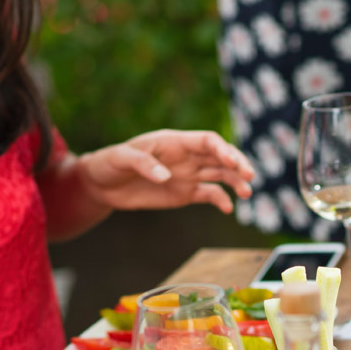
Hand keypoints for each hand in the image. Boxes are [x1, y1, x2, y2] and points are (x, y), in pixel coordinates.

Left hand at [79, 129, 255, 213]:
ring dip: (235, 181)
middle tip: (249, 176)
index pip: (207, 140)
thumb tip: (166, 176)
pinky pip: (209, 194)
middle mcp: (187, 156)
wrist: (102, 184)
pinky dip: (221, 200)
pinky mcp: (185, 193)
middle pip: (220, 156)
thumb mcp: (121, 158)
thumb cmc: (109, 163)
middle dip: (237, 164)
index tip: (231, 161)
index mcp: (174, 142)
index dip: (222, 149)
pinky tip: (227, 209)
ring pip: (220, 174)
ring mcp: (188, 175)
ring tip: (246, 193)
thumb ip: (143, 164)